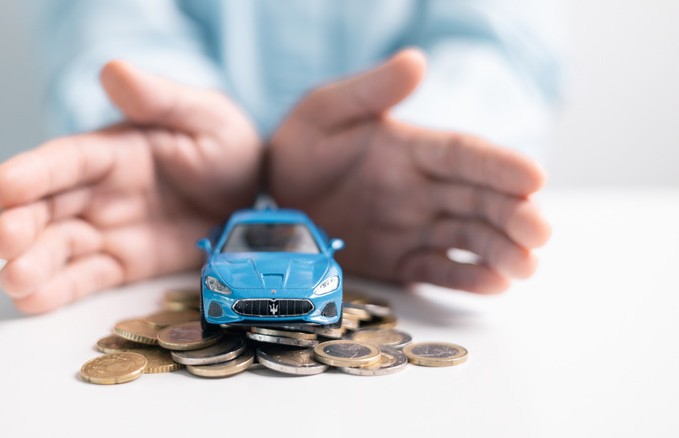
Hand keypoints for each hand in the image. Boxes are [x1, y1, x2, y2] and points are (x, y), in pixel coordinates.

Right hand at [0, 62, 260, 312]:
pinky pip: (86, 279)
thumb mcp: (204, 117)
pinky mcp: (123, 264)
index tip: (1, 185)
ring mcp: (108, 231)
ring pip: (58, 247)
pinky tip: (31, 301)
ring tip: (13, 280)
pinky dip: (57, 291)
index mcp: (113, 151)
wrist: (252, 197)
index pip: (65, 161)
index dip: (32, 172)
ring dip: (31, 264)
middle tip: (3, 241)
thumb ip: (160, 99)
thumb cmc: (226, 149)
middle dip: (20, 223)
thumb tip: (113, 69)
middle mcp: (99, 192)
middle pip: (47, 207)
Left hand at [268, 49, 550, 293]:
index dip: (500, 166)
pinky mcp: (399, 260)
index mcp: (412, 148)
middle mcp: (422, 189)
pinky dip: (466, 278)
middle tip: (541, 233)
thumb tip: (417, 60)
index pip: (464, 155)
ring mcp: (413, 227)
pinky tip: (496, 284)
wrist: (270, 194)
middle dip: (514, 215)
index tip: (536, 177)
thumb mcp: (327, 110)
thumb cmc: (300, 145)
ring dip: (500, 251)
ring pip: (468, 238)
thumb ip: (371, 91)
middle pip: (479, 200)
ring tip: (527, 266)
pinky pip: (437, 269)